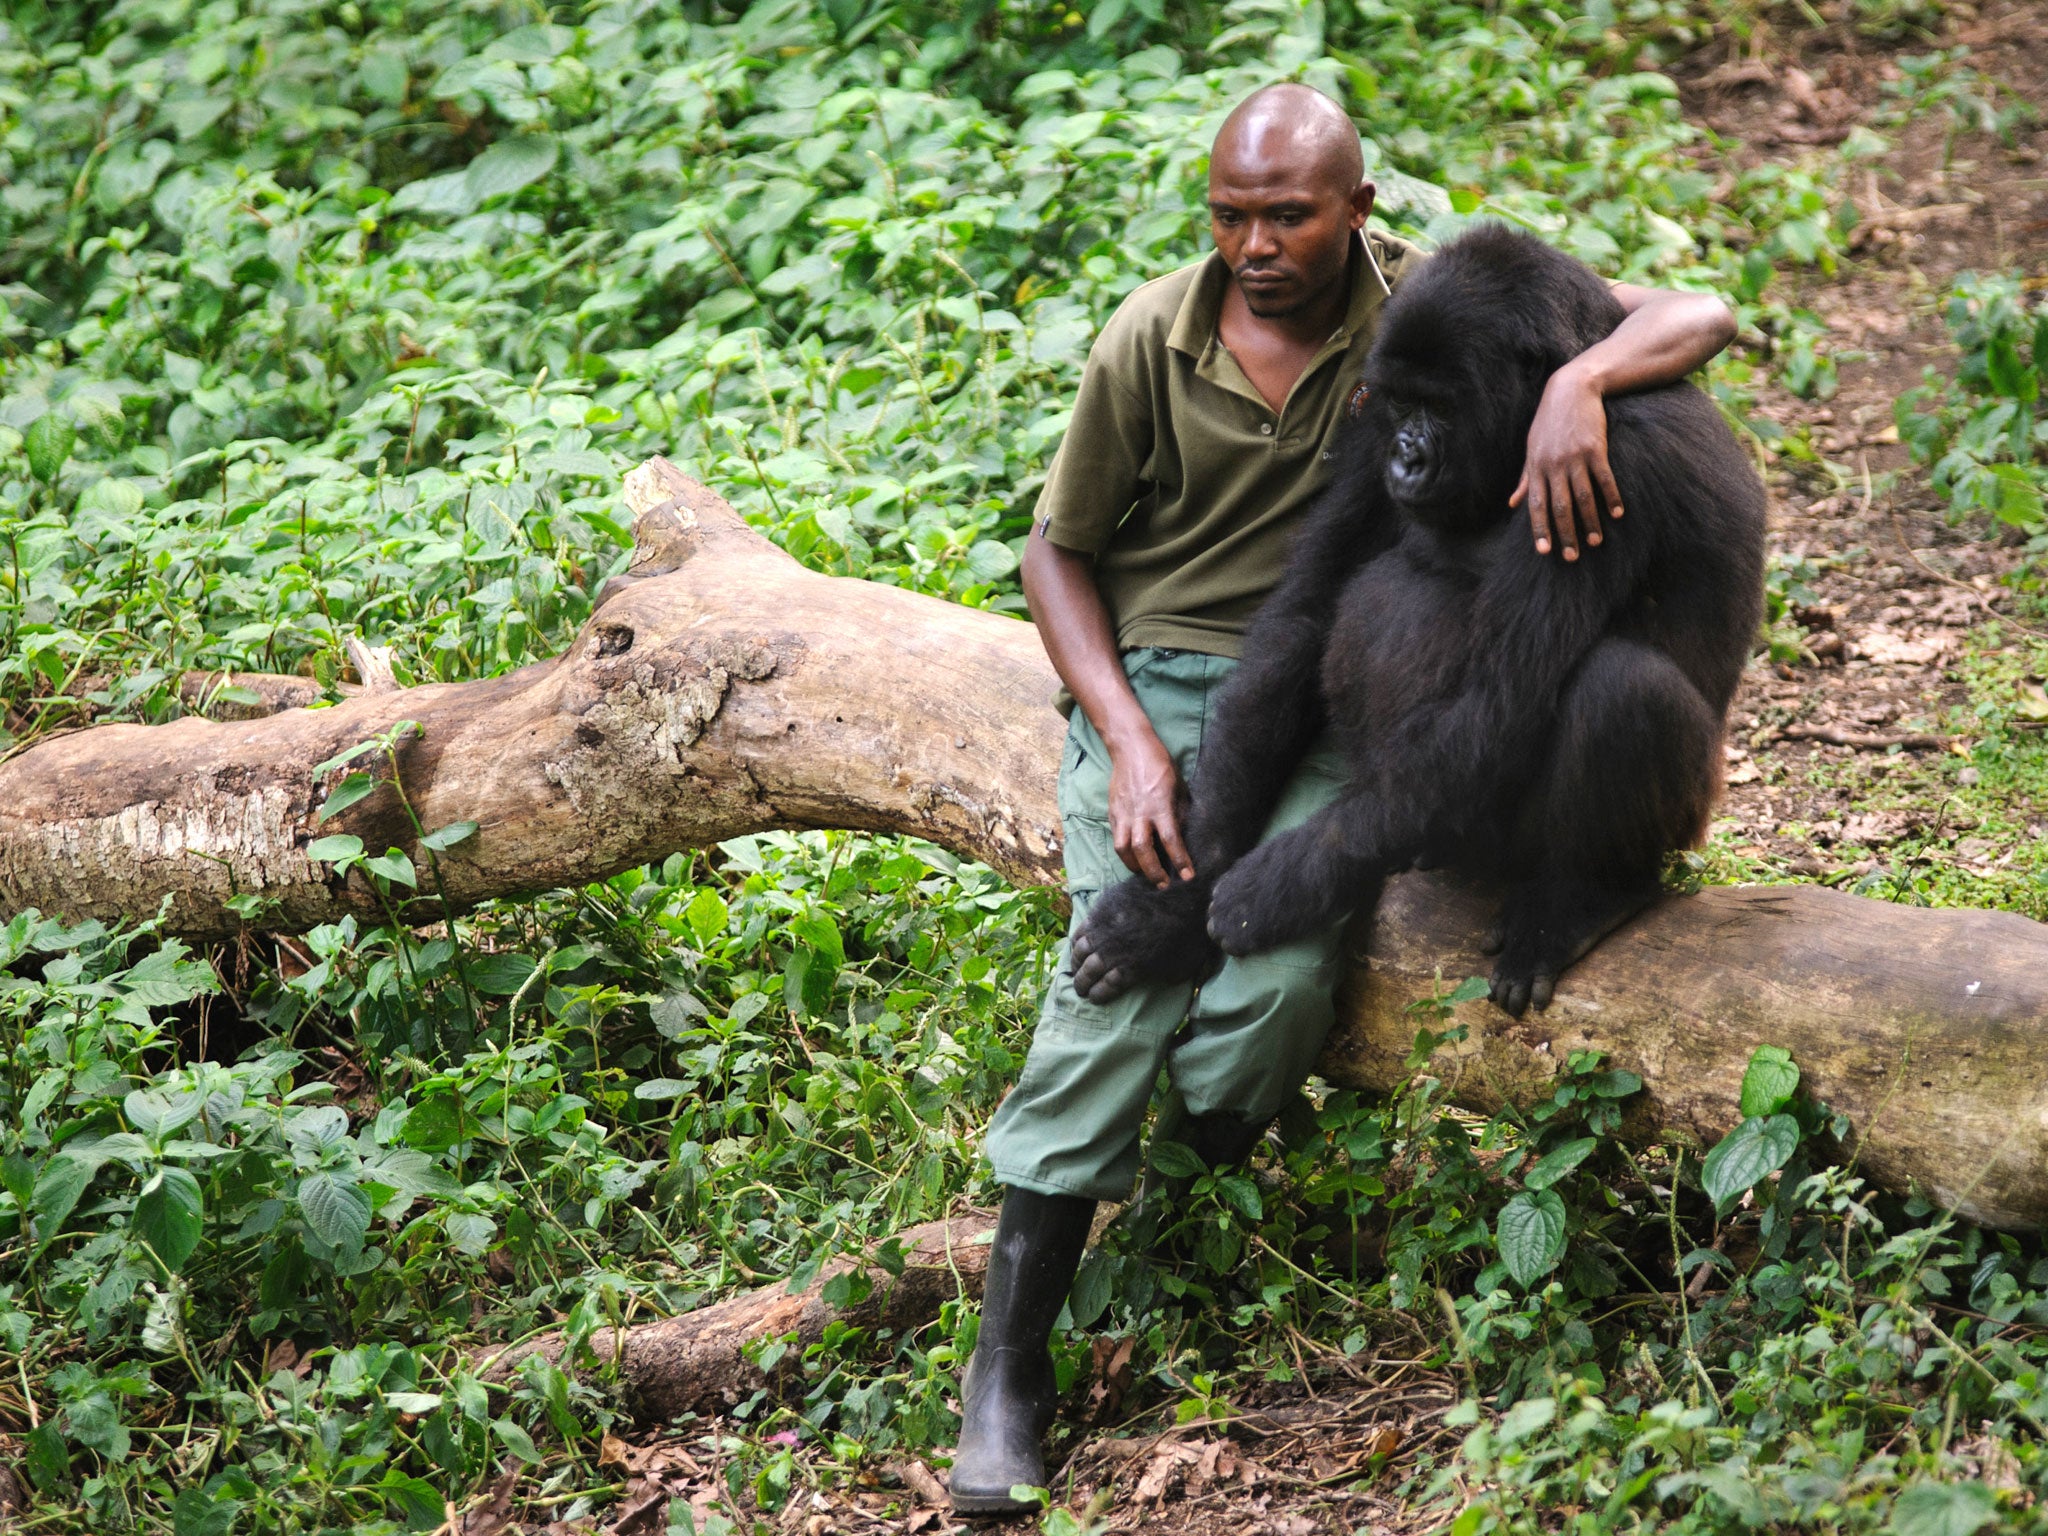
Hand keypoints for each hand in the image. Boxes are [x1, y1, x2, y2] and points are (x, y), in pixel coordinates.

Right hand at [1106, 726, 1195, 888]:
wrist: (1130, 747)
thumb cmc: (1160, 765)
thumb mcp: (1179, 787)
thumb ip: (1180, 813)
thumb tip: (1183, 835)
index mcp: (1160, 805)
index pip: (1171, 839)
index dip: (1180, 860)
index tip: (1188, 876)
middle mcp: (1140, 813)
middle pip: (1143, 850)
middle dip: (1154, 872)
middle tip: (1164, 885)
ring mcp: (1123, 814)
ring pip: (1124, 849)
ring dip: (1135, 867)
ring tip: (1146, 875)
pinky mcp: (1113, 813)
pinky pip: (1117, 839)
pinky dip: (1125, 854)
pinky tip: (1134, 859)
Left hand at [1510, 365, 1621, 561]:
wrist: (1572, 390)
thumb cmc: (1549, 422)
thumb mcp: (1531, 448)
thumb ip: (1525, 478)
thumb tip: (1512, 503)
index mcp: (1536, 468)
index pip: (1536, 506)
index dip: (1539, 530)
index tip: (1544, 551)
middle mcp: (1553, 466)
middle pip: (1560, 507)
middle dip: (1566, 534)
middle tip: (1572, 557)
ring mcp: (1575, 458)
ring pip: (1583, 498)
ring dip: (1589, 522)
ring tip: (1595, 542)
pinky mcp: (1595, 449)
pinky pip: (1604, 479)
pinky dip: (1611, 498)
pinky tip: (1617, 514)